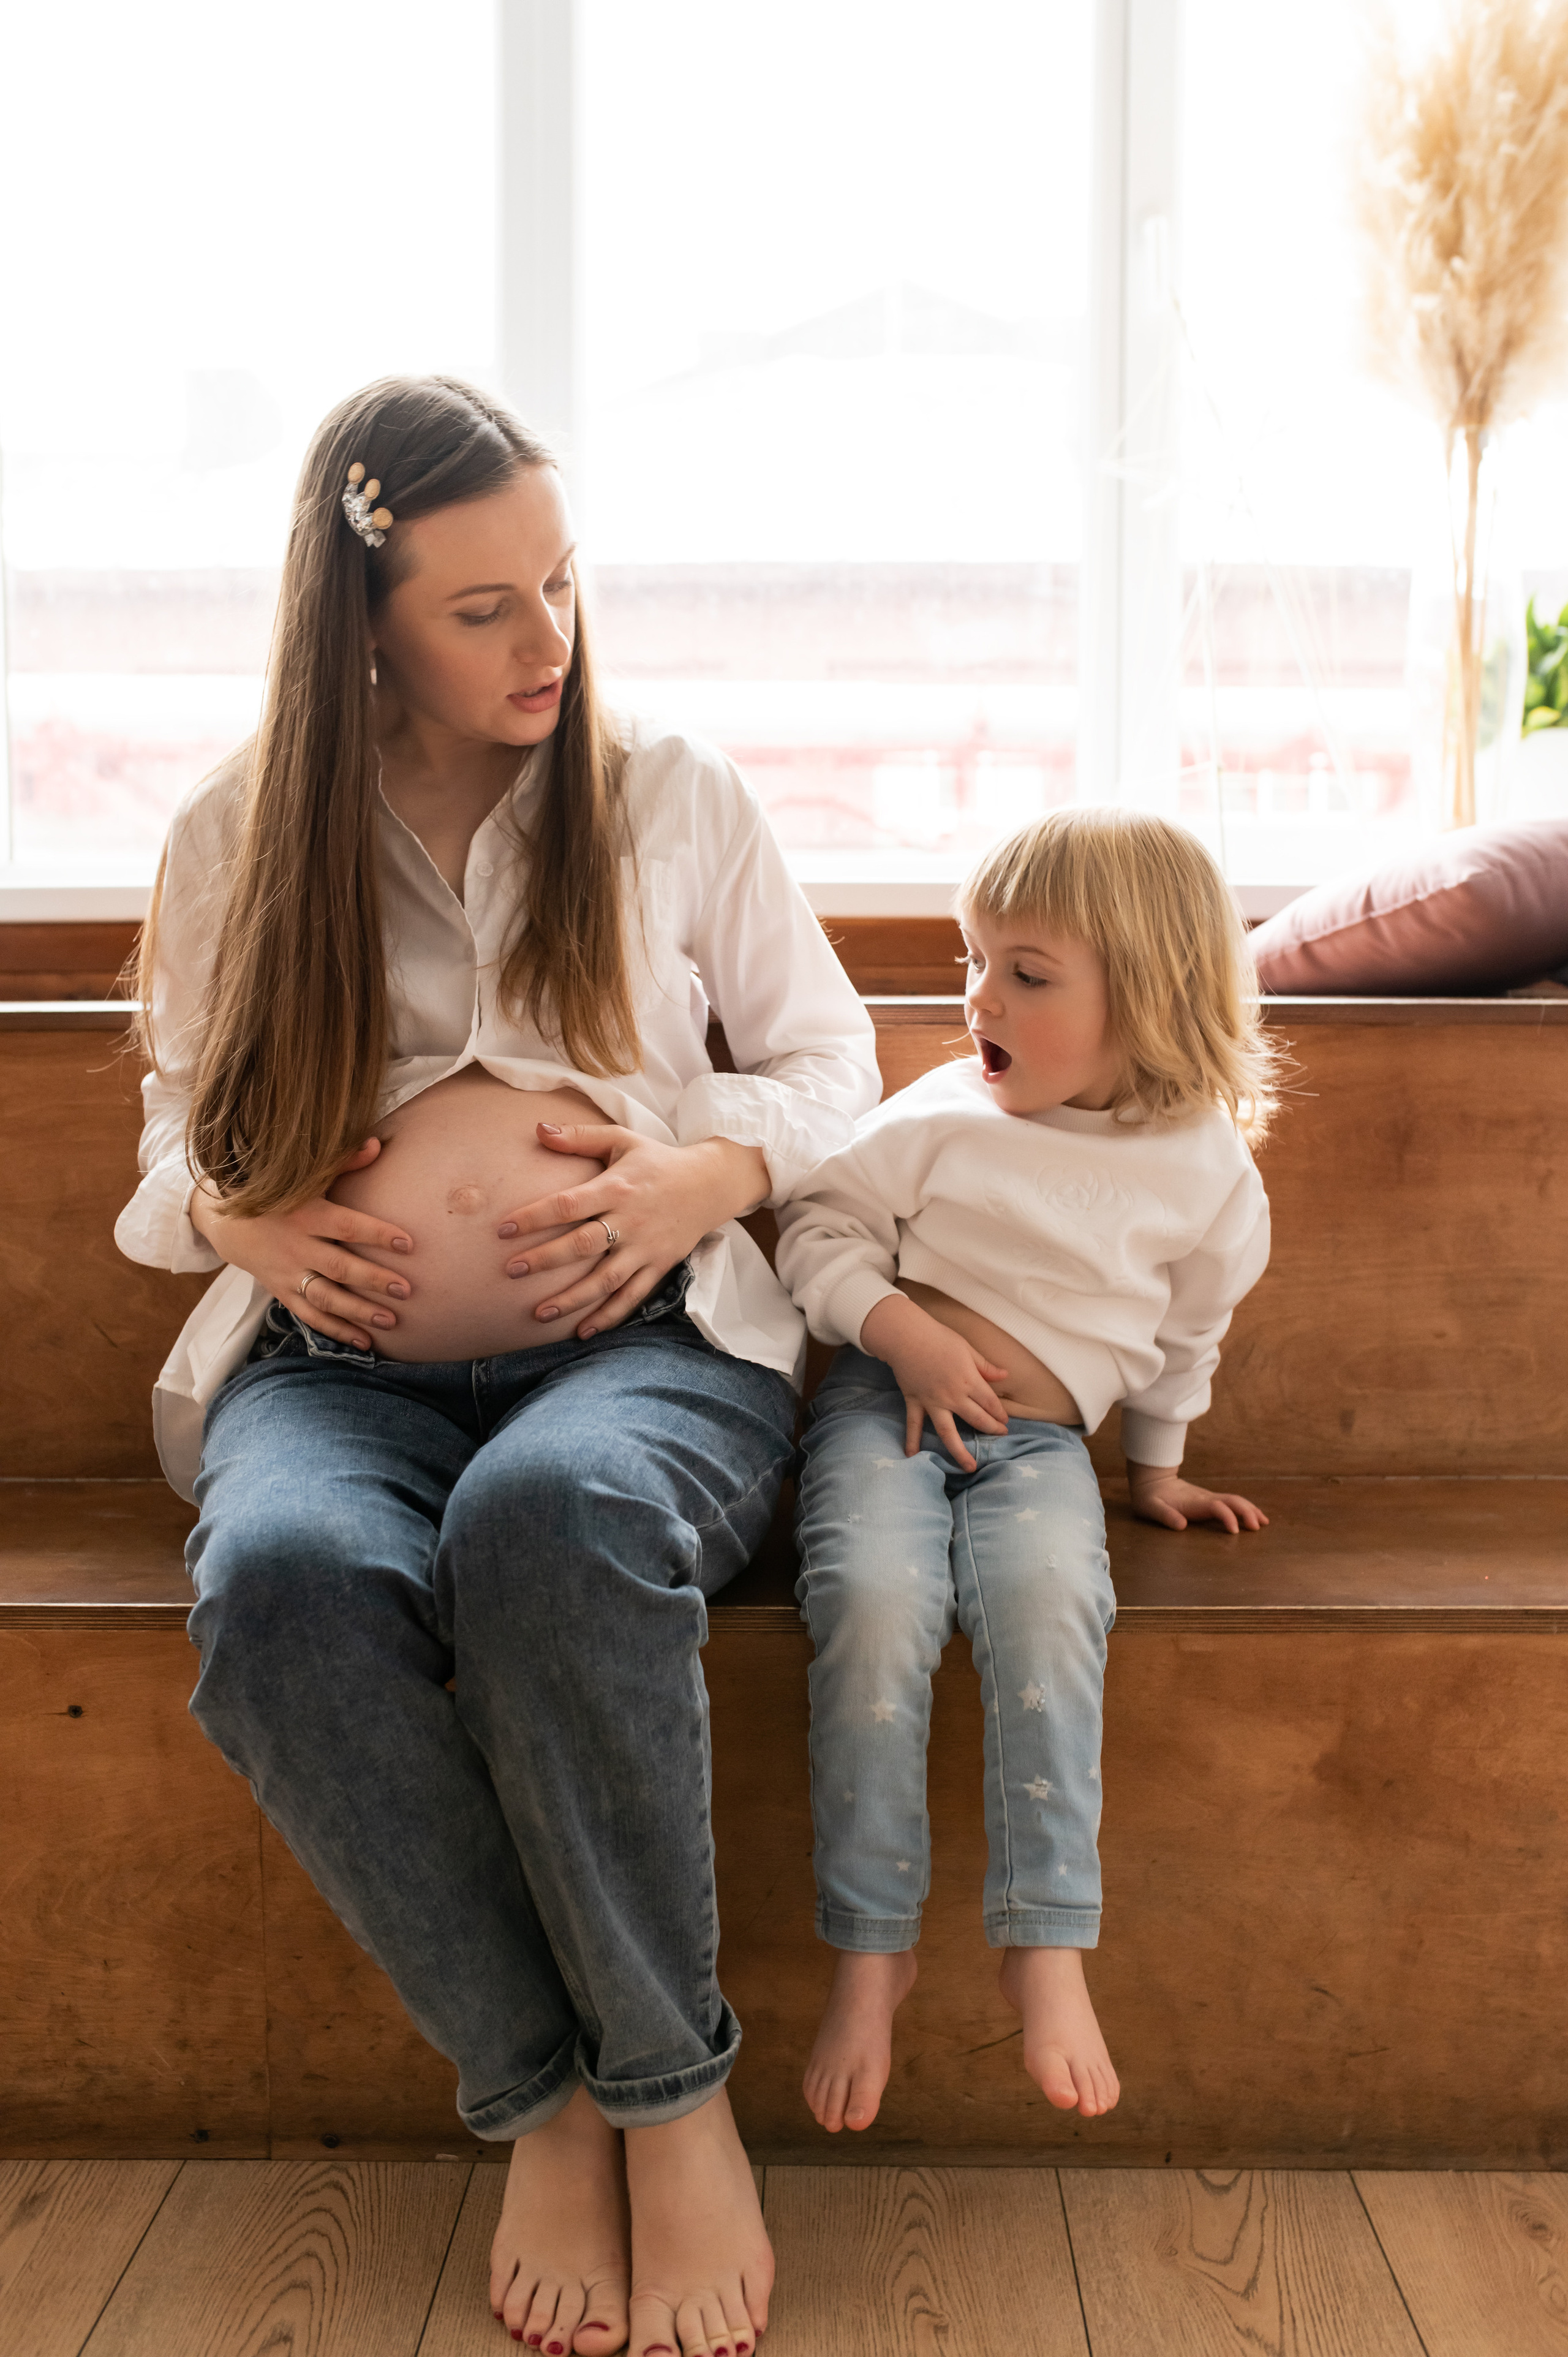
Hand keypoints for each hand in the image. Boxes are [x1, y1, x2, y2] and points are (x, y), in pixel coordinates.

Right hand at [189, 1139, 414, 1350]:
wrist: (224, 1217)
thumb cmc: (276, 1191)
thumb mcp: (304, 1175)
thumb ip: (342, 1162)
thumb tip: (376, 1145)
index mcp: (306, 1214)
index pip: (347, 1226)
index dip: (377, 1234)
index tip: (408, 1242)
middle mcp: (297, 1246)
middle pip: (340, 1268)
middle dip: (374, 1280)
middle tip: (406, 1290)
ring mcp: (287, 1272)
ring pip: (326, 1298)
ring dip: (358, 1312)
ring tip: (391, 1321)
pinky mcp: (281, 1291)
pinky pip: (310, 1315)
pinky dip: (336, 1331)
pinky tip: (364, 1342)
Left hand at [497, 1124, 769, 1337]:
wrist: (711, 1183)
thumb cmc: (657, 1160)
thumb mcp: (621, 1139)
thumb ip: (579, 1137)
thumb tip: (538, 1129)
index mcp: (616, 1188)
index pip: (569, 1204)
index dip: (535, 1217)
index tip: (503, 1229)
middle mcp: (630, 1220)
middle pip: (583, 1245)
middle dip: (545, 1259)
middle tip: (510, 1270)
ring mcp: (645, 1247)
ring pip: (606, 1279)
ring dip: (573, 1299)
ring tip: (540, 1314)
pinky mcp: (659, 1266)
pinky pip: (633, 1296)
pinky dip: (609, 1316)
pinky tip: (583, 1332)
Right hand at [859, 1292, 1010, 1470]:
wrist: (906, 1336)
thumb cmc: (939, 1338)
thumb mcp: (967, 1348)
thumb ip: (985, 1366)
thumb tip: (1005, 1375)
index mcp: (968, 1380)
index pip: (990, 1403)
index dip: (1000, 1413)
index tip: (1005, 1420)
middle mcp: (953, 1396)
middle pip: (976, 1419)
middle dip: (991, 1429)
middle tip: (1000, 1435)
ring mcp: (933, 1402)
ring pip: (948, 1432)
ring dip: (960, 1452)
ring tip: (970, 1467)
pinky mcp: (915, 1402)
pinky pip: (914, 1425)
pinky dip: (912, 1441)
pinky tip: (913, 1457)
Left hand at [1127, 1461, 1268, 1533]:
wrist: (1150, 1481)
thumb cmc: (1149, 1498)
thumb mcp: (1151, 1507)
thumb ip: (1165, 1515)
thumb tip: (1181, 1525)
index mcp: (1194, 1502)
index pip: (1217, 1507)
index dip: (1227, 1517)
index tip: (1234, 1532)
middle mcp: (1205, 1498)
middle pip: (1232, 1501)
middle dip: (1247, 1512)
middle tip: (1258, 1527)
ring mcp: (1209, 1498)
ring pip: (1235, 1500)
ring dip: (1250, 1510)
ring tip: (1263, 1522)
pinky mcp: (1209, 1500)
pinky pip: (1231, 1503)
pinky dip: (1245, 1509)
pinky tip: (1253, 1517)